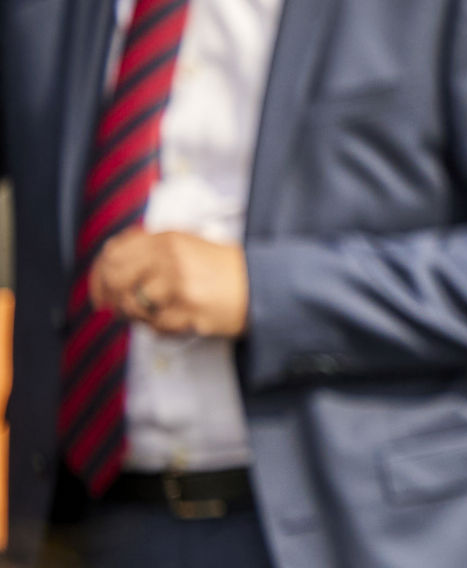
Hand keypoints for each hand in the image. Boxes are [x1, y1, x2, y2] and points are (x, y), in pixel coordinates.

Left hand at [86, 230, 248, 338]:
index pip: (113, 252)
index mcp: (168, 238)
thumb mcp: (189, 245)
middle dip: (112, 298)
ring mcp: (178, 284)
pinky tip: (177, 322)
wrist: (266, 287)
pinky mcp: (188, 310)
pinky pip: (156, 326)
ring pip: (132, 306)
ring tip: (156, 315)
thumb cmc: (227, 270)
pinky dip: (161, 329)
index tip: (100, 290)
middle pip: (115, 279)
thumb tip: (110, 264)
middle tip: (117, 309)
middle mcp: (169, 258)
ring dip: (138, 316)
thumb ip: (152, 249)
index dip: (99, 275)